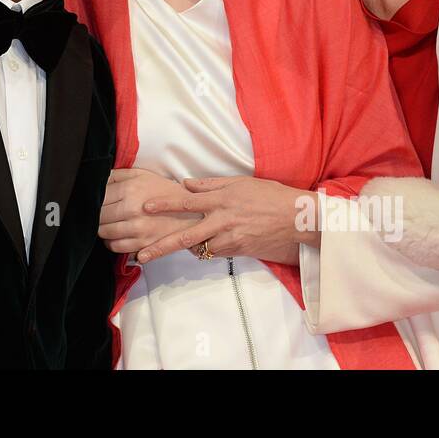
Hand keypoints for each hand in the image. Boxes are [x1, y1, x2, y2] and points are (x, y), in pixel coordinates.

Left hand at [98, 168, 203, 255]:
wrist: (189, 211)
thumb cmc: (162, 191)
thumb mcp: (140, 174)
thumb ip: (116, 175)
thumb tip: (96, 179)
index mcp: (130, 189)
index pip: (98, 198)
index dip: (95, 200)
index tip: (98, 201)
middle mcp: (132, 210)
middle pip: (98, 216)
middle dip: (98, 215)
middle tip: (104, 212)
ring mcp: (137, 229)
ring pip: (104, 233)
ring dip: (102, 229)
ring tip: (109, 223)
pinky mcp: (142, 244)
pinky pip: (115, 247)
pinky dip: (111, 242)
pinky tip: (116, 235)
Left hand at [136, 176, 317, 265]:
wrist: (297, 218)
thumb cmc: (270, 196)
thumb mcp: (240, 182)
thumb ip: (211, 184)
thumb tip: (186, 183)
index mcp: (222, 199)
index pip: (186, 201)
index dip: (165, 205)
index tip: (146, 207)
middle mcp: (223, 220)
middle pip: (186, 237)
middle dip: (161, 247)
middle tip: (141, 255)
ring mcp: (231, 238)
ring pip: (200, 247)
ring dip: (187, 247)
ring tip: (168, 247)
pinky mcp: (239, 251)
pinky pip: (215, 252)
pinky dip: (207, 248)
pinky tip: (204, 243)